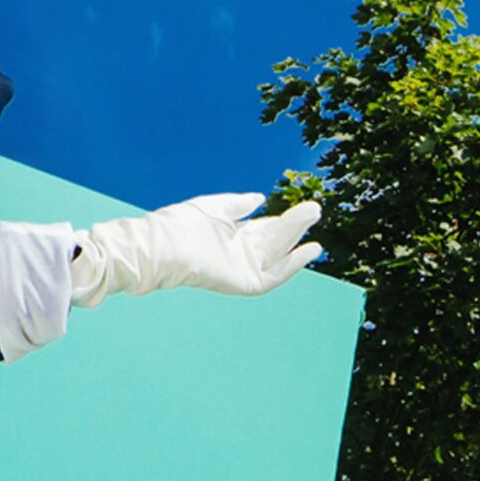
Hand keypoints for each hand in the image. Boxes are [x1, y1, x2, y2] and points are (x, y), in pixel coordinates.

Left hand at [68, 190, 324, 306]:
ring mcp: (242, 268)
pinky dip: (293, 264)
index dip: (284, 219)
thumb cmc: (181, 225)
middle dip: (295, 224)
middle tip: (316, 208)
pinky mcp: (244, 283)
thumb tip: (260, 198)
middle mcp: (238, 253)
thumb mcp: (214, 206)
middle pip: (274, 239)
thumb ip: (237, 203)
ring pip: (277, 252)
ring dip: (297, 236)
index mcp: (230, 235)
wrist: (163, 247)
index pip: (263, 228)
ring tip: (313, 216)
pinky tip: (309, 249)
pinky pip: (275, 276)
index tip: (305, 207)